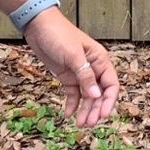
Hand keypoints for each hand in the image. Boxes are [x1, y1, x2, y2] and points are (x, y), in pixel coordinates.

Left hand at [21, 8, 119, 126]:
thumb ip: (85, 75)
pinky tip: (68, 115)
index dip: (108, 101)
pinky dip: (72, 104)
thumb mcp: (73, 55)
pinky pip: (73, 94)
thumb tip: (96, 95)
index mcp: (100, 60)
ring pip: (86, 96)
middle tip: (88, 124)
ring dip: (84, 110)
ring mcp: (79, 73)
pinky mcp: (67, 76)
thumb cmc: (58, 35)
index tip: (102, 115)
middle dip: (94, 110)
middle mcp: (93, 68)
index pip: (111, 85)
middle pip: (99, 94)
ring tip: (80, 124)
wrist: (38, 26)